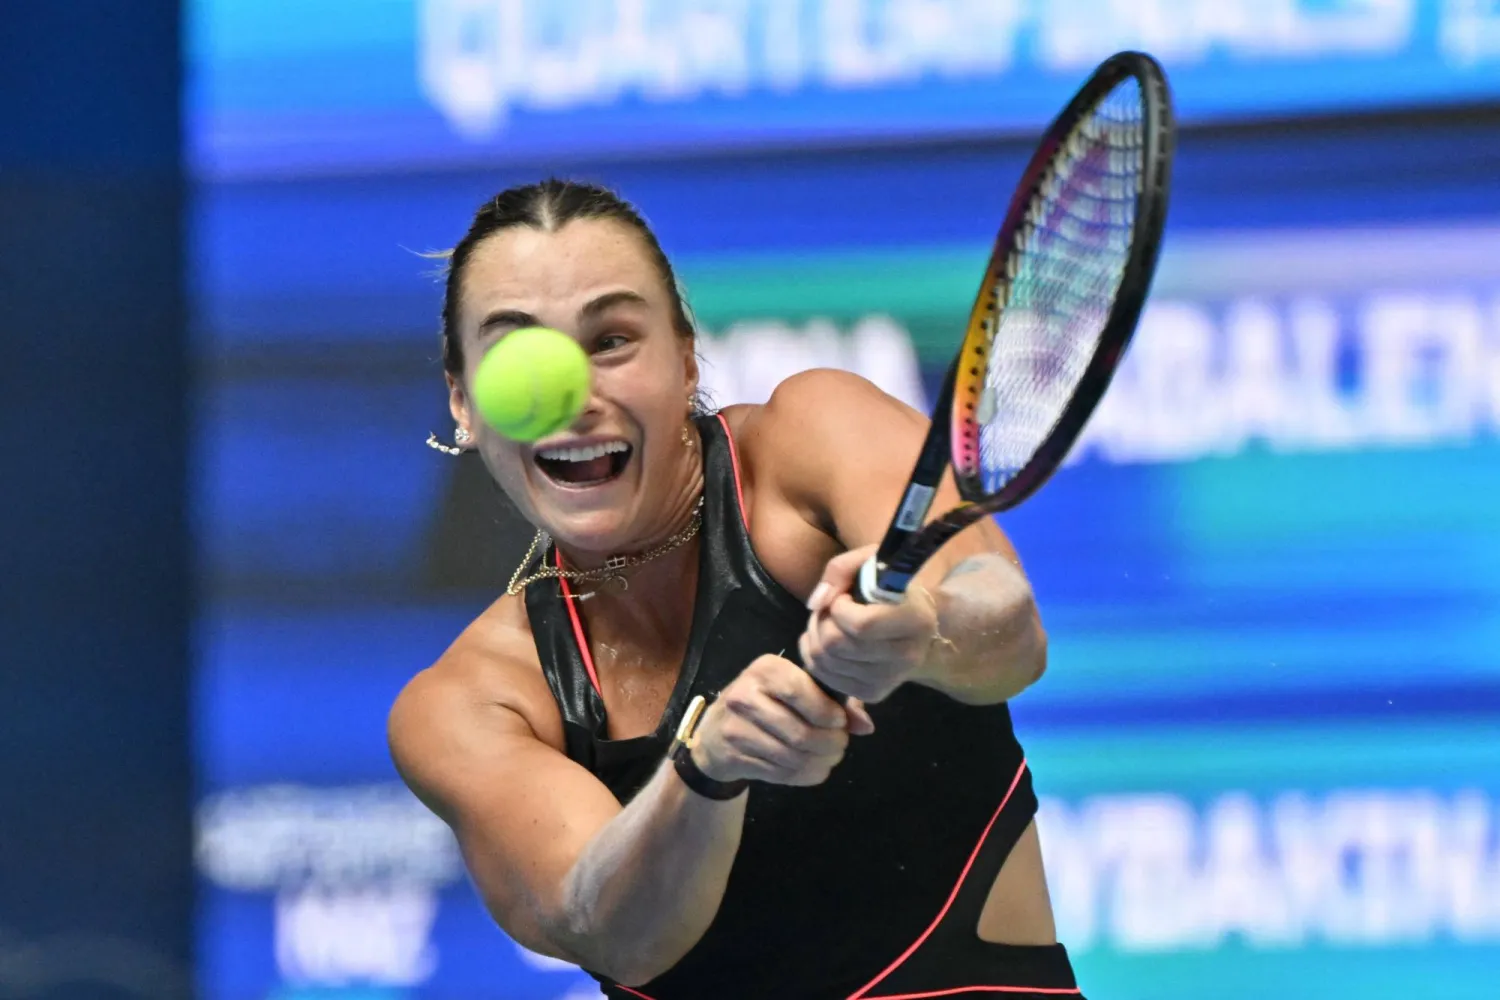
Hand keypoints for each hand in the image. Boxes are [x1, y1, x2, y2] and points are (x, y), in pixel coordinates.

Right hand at [693, 653, 874, 786]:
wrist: (716, 731)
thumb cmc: (767, 703)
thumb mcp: (797, 689)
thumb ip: (834, 702)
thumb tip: (865, 726)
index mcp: (766, 669)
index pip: (800, 692)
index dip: (827, 713)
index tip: (840, 722)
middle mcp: (745, 695)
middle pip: (800, 732)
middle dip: (830, 744)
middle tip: (840, 745)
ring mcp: (736, 728)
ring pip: (792, 757)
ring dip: (820, 762)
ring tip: (829, 757)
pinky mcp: (734, 756)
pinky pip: (780, 773)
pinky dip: (804, 775)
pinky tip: (812, 768)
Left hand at [799, 545, 941, 703]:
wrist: (911, 623)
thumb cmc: (889, 587)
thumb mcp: (870, 561)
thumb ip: (840, 570)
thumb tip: (816, 603)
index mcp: (916, 620)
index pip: (862, 625)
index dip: (839, 608)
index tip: (843, 597)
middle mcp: (909, 655)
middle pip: (837, 644)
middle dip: (822, 621)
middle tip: (830, 609)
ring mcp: (891, 679)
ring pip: (827, 661)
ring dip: (814, 636)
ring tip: (828, 623)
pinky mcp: (873, 693)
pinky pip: (826, 678)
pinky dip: (814, 657)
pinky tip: (826, 641)